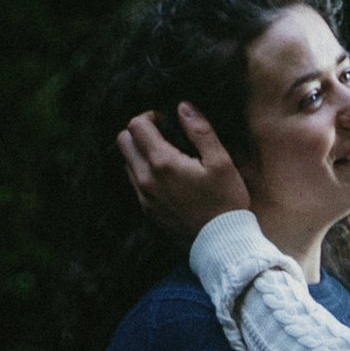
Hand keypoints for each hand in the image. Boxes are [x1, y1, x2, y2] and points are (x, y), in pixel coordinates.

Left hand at [116, 102, 253, 244]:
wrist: (221, 243)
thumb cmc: (225, 201)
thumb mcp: (221, 161)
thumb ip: (200, 130)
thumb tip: (183, 107)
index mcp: (162, 163)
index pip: (136, 126)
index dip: (149, 116)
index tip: (166, 120)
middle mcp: (146, 180)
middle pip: (123, 142)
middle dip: (139, 131)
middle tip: (162, 134)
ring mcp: (144, 197)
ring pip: (127, 162)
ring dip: (140, 152)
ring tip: (166, 155)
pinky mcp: (147, 211)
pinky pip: (135, 182)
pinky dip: (143, 172)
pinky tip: (167, 176)